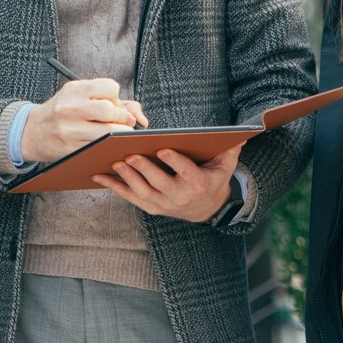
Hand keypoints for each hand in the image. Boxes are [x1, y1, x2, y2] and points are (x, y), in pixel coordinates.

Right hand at [21, 79, 148, 164]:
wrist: (31, 132)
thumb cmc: (61, 112)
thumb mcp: (77, 97)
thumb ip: (108, 100)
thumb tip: (139, 117)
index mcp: (73, 90)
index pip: (109, 87)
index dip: (116, 97)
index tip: (113, 103)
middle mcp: (69, 108)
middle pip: (109, 110)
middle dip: (122, 117)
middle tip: (123, 122)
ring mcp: (68, 130)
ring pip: (107, 133)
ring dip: (119, 134)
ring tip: (117, 134)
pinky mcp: (70, 148)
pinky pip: (99, 148)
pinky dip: (109, 146)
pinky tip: (107, 144)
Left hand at [93, 142, 243, 221]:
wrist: (207, 208)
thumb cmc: (213, 179)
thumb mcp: (225, 165)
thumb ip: (230, 149)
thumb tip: (242, 133)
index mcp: (198, 184)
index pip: (185, 172)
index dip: (174, 161)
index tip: (162, 149)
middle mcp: (180, 197)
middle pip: (159, 183)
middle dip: (144, 169)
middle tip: (129, 155)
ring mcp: (164, 204)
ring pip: (142, 191)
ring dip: (127, 178)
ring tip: (115, 162)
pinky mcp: (151, 208)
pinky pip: (131, 198)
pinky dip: (115, 188)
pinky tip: (100, 176)